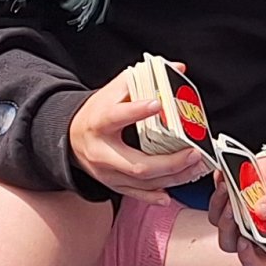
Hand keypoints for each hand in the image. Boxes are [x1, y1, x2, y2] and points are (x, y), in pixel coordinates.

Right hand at [67, 85, 211, 197]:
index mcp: (99, 123)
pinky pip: (135, 194)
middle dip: (170, 162)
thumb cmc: (97, 113)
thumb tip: (177, 68)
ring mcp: (107, 172)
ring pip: (142, 182)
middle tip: (193, 152)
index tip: (157, 104)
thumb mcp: (114, 91)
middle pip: (137, 165)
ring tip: (194, 168)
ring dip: (172, 178)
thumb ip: (144, 79)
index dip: (137, 111)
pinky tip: (170, 193)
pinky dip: (154, 196)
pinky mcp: (112, 184)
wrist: (70, 137)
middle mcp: (102, 152)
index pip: (117, 117)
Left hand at [210, 150, 265, 265]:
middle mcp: (255, 231)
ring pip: (219, 221)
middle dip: (227, 226)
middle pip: (230, 242)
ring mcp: (242, 215)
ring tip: (228, 188)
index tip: (244, 241)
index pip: (256, 263)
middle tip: (233, 208)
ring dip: (219, 206)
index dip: (247, 257)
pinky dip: (218, 188)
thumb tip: (260, 210)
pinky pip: (217, 199)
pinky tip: (224, 176)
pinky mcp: (233, 197)